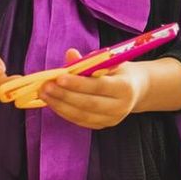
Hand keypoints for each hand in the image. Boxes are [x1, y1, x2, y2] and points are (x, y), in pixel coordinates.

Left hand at [34, 48, 148, 129]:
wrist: (136, 89)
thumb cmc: (119, 71)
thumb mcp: (109, 61)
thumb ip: (89, 60)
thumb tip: (70, 54)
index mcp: (125, 87)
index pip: (98, 86)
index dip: (78, 84)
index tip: (58, 77)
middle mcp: (120, 107)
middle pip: (88, 103)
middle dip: (64, 95)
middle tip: (46, 86)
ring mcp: (112, 119)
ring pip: (81, 115)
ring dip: (60, 105)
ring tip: (44, 94)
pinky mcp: (102, 125)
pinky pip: (80, 121)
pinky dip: (64, 111)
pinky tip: (52, 102)